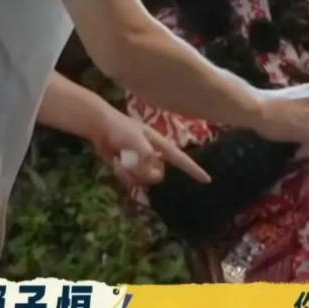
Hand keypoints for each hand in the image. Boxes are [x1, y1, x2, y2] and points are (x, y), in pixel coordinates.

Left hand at [92, 107, 210, 187]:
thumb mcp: (137, 142)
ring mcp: (141, 163)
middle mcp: (154, 156)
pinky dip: (122, 174)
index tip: (207, 180)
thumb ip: (147, 159)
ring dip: (130, 173)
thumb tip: (154, 176)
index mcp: (161, 146)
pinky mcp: (129, 169)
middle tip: (129, 162)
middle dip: (143, 173)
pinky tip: (115, 162)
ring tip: (119, 160)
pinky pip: (131, 181)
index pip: (182, 159)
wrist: (100, 127)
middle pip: (158, 175)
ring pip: (143, 180)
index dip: (194, 170)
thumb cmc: (121, 129)